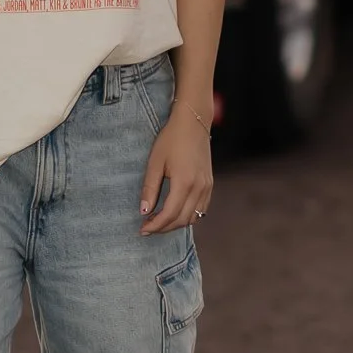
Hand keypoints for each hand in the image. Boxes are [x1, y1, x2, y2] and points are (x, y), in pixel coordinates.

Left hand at [139, 106, 212, 235]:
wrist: (193, 122)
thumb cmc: (171, 139)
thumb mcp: (155, 162)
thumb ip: (150, 188)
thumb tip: (144, 211)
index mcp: (184, 182)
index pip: (170, 214)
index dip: (155, 225)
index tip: (143, 229)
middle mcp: (199, 187)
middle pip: (182, 219)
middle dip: (164, 227)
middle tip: (148, 227)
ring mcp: (207, 186)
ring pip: (193, 217)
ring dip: (176, 223)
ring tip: (159, 221)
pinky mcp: (210, 184)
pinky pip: (201, 209)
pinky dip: (188, 215)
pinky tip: (175, 212)